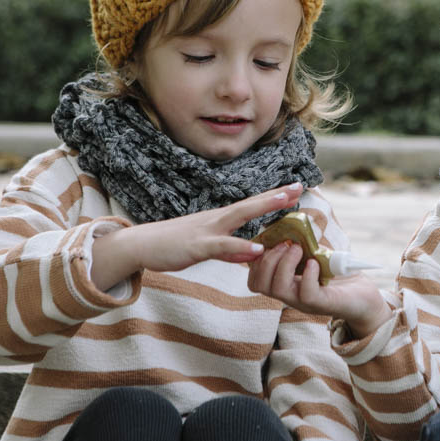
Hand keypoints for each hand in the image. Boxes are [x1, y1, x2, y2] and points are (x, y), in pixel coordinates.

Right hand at [91, 183, 303, 289]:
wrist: (140, 246)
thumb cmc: (173, 246)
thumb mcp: (206, 248)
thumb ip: (230, 251)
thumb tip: (251, 254)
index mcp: (219, 220)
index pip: (251, 205)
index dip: (273, 197)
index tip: (295, 188)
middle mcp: (216, 220)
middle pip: (251, 204)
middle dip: (275, 195)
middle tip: (299, 186)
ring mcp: (207, 231)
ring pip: (240, 217)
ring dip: (263, 208)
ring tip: (287, 202)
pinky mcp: (197, 246)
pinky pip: (222, 246)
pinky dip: (241, 246)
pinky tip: (258, 248)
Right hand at [247, 242, 391, 337]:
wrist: (366, 298)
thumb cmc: (340, 276)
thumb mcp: (317, 256)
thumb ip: (304, 245)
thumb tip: (294, 222)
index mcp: (285, 284)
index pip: (255, 280)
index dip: (255, 261)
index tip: (269, 243)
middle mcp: (290, 295)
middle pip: (259, 285)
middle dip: (267, 260)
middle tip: (285, 244)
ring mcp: (303, 302)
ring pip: (278, 289)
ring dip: (284, 264)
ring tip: (298, 249)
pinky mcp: (322, 304)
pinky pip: (306, 293)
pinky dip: (307, 275)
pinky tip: (314, 263)